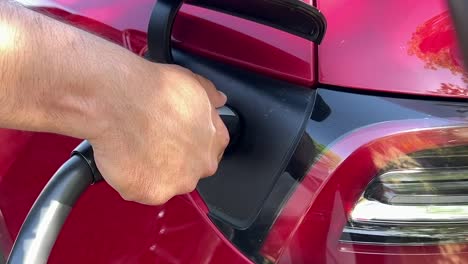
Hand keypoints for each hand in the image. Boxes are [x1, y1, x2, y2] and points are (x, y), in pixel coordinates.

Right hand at [88, 61, 228, 204]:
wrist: (116, 100)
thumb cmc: (152, 89)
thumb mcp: (192, 82)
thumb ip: (210, 95)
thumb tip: (219, 99)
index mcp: (214, 140)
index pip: (208, 149)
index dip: (188, 142)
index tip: (173, 136)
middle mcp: (201, 165)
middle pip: (189, 170)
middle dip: (172, 160)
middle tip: (151, 141)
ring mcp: (176, 182)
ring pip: (165, 183)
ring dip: (152, 171)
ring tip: (135, 146)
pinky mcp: (150, 193)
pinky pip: (140, 191)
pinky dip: (131, 179)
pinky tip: (123, 158)